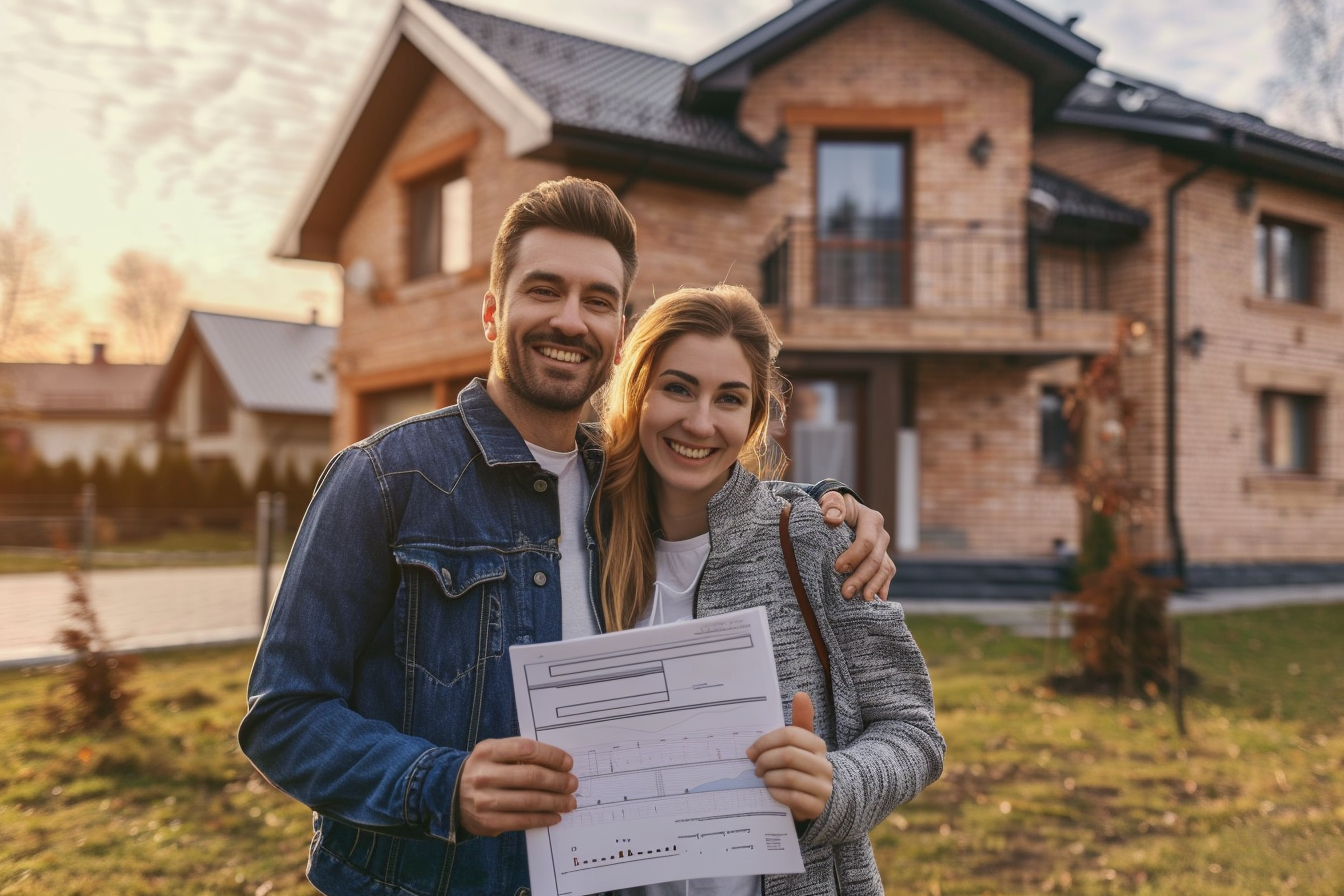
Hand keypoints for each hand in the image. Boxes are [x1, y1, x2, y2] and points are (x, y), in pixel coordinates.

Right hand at [456, 737, 577, 836]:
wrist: (449, 794)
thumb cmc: (483, 769)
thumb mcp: (493, 752)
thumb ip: (519, 753)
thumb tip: (557, 764)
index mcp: (488, 751)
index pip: (526, 749)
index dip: (551, 755)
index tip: (567, 763)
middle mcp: (484, 775)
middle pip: (531, 777)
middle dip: (558, 781)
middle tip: (572, 783)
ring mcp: (485, 800)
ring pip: (529, 801)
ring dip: (555, 802)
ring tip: (569, 802)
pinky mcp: (488, 822)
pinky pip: (522, 821)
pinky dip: (542, 819)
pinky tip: (554, 816)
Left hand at [746, 693, 832, 821]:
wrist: (816, 799)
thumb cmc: (800, 767)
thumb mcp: (800, 745)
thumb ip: (799, 722)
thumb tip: (801, 695)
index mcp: (817, 745)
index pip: (789, 735)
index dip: (765, 742)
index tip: (751, 751)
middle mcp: (824, 765)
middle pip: (787, 755)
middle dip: (765, 761)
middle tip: (754, 767)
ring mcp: (823, 787)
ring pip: (789, 777)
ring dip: (769, 778)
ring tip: (762, 779)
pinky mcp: (817, 807)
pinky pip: (792, 797)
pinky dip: (776, 794)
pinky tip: (770, 792)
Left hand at [818, 492, 894, 600]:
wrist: (841, 510)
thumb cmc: (834, 506)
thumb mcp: (831, 500)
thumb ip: (832, 506)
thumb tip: (832, 519)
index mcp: (872, 520)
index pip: (867, 541)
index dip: (854, 556)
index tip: (837, 567)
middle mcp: (882, 535)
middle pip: (876, 559)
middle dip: (862, 577)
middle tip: (846, 593)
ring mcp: (884, 549)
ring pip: (884, 569)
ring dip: (874, 585)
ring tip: (864, 600)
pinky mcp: (882, 559)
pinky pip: (886, 574)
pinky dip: (883, 586)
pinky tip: (879, 599)